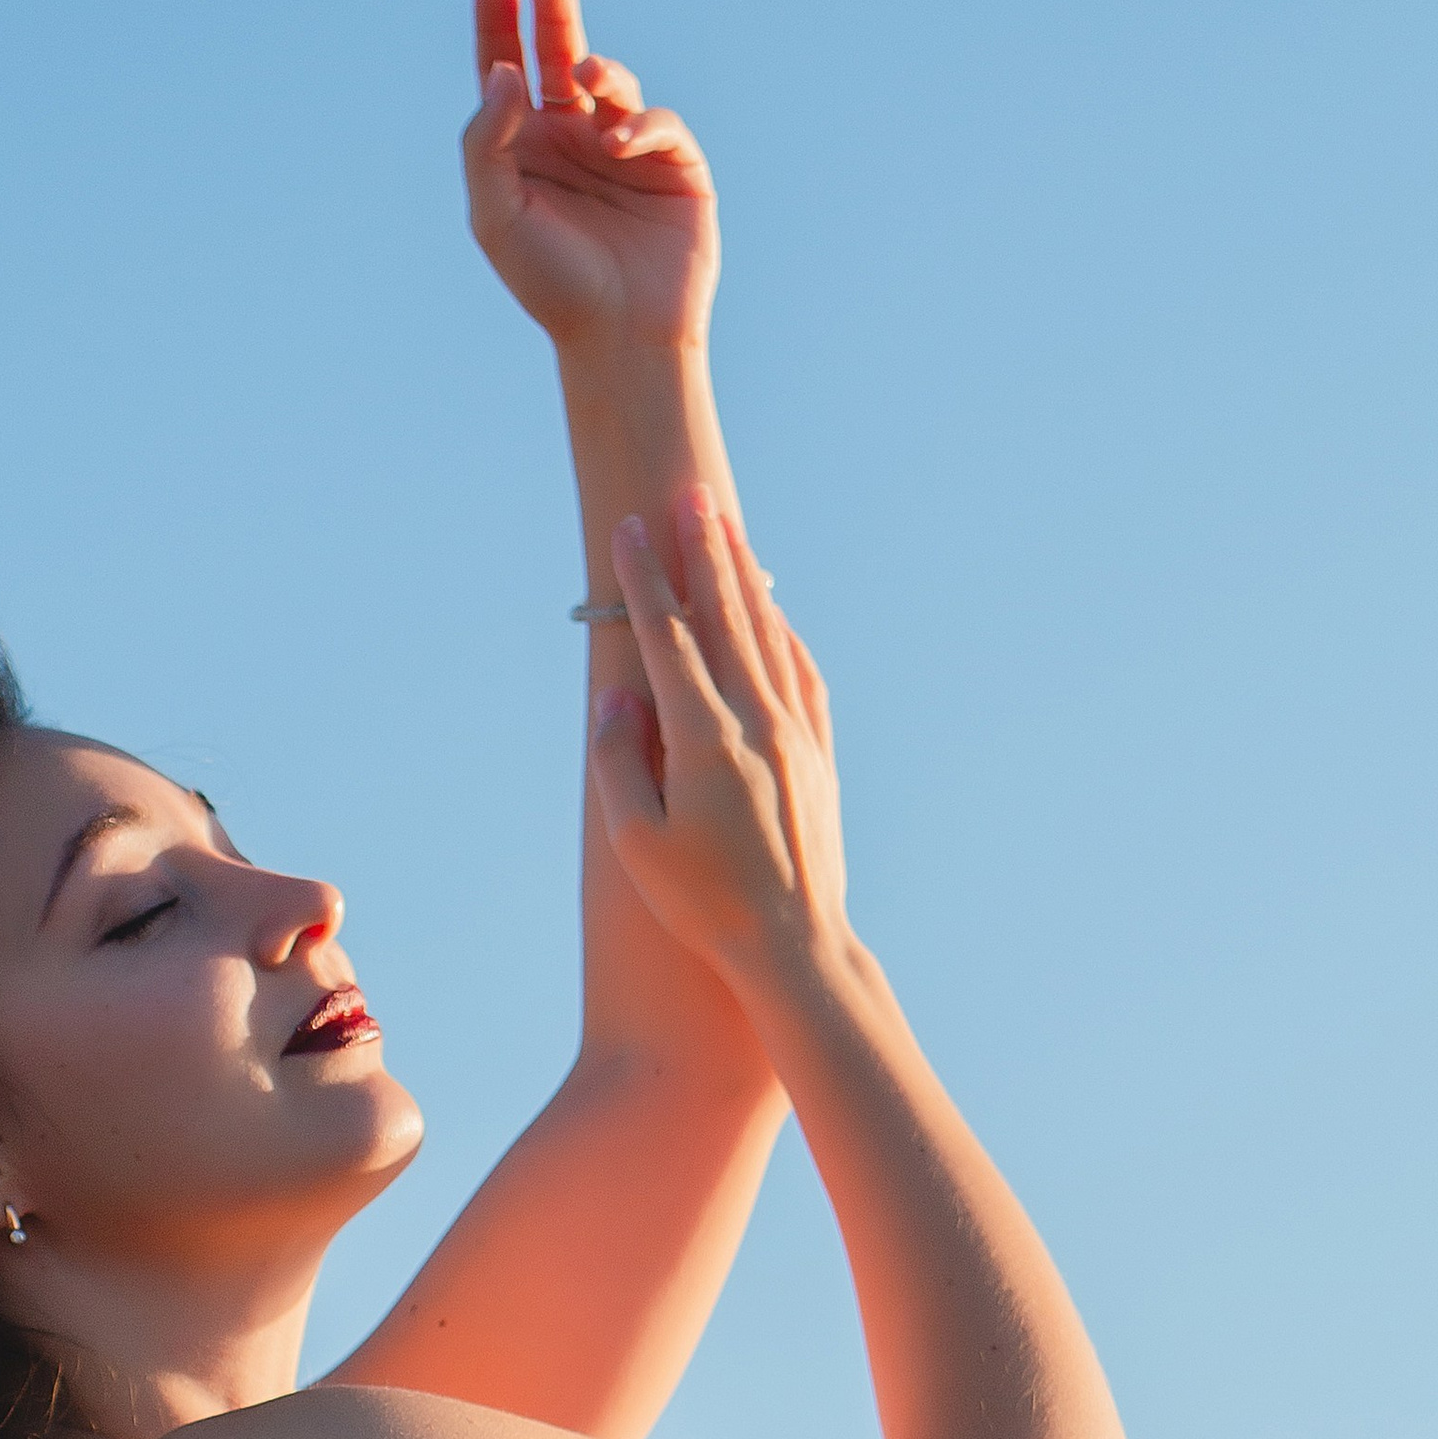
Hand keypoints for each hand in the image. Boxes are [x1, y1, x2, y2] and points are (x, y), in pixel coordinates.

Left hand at [463, 0, 718, 359]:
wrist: (619, 338)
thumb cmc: (550, 284)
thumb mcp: (495, 215)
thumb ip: (486, 142)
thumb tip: (503, 72)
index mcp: (525, 148)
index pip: (507, 71)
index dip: (500, 23)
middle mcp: (573, 139)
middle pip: (562, 55)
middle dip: (556, 11)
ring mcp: (625, 149)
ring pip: (613, 82)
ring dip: (601, 70)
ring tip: (590, 78)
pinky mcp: (674, 165)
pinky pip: (657, 122)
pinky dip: (640, 123)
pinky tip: (619, 144)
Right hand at [589, 490, 847, 986]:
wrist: (795, 945)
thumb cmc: (705, 903)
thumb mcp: (636, 843)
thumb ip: (619, 762)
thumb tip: (617, 696)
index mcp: (704, 739)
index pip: (668, 637)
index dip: (645, 579)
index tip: (629, 528)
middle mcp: (757, 722)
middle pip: (727, 617)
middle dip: (704, 551)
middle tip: (692, 493)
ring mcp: (796, 735)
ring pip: (768, 636)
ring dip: (746, 579)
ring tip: (729, 529)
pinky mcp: (820, 755)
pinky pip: (801, 674)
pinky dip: (784, 635)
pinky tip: (773, 616)